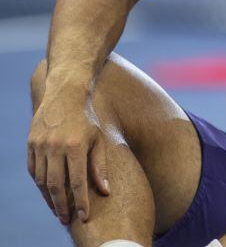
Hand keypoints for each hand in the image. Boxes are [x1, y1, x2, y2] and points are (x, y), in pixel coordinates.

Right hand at [27, 91, 109, 224]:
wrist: (65, 94)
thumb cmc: (88, 119)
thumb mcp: (99, 140)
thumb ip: (100, 167)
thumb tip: (105, 192)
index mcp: (75, 146)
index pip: (77, 182)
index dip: (81, 202)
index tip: (84, 216)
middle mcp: (55, 147)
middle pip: (56, 185)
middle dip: (61, 206)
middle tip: (66, 220)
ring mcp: (40, 145)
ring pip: (41, 180)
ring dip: (49, 198)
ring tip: (57, 210)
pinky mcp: (30, 144)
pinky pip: (33, 170)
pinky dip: (39, 184)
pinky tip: (47, 193)